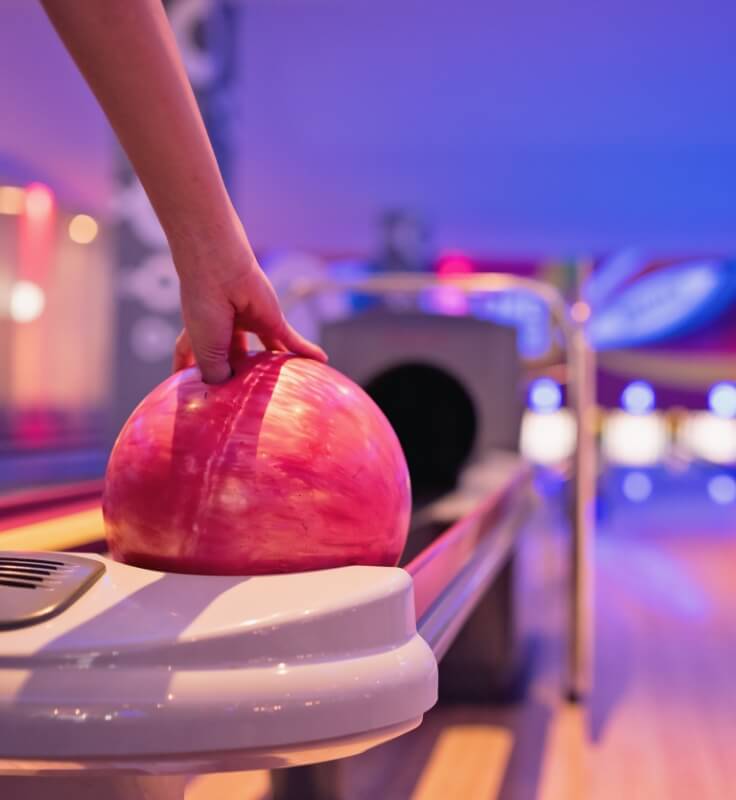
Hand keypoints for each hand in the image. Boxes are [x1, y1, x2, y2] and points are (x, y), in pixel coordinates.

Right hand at [171, 224, 326, 382]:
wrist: (221, 274)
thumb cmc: (205, 312)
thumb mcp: (206, 354)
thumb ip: (217, 377)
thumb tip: (233, 393)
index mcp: (199, 335)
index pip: (192, 356)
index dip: (189, 370)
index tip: (191, 388)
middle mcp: (225, 330)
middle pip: (234, 359)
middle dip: (239, 376)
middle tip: (246, 401)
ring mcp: (250, 324)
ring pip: (265, 353)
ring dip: (272, 369)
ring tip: (281, 388)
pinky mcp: (273, 320)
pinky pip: (293, 340)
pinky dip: (307, 351)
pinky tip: (322, 361)